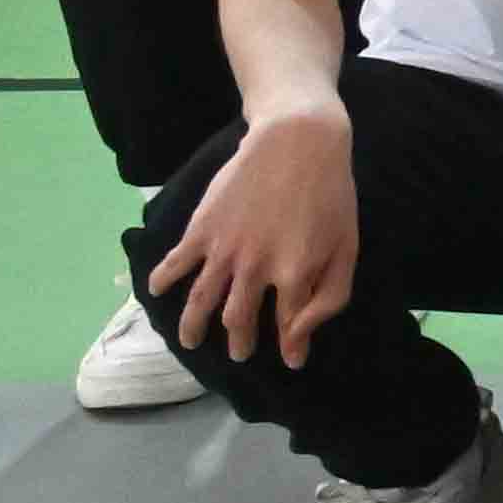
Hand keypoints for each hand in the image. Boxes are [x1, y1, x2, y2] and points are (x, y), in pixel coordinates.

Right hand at [142, 109, 360, 362]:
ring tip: (189, 341)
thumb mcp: (346, 246)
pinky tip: (156, 292)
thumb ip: (329, 297)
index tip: (290, 360)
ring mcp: (225, 250)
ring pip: (200, 301)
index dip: (289, 346)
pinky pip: (175, 263)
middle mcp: (254, 269)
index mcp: (295, 274)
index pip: (287, 324)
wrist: (299, 142)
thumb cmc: (331, 195)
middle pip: (238, 319)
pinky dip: (162, 280)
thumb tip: (299, 339)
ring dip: (192, 325)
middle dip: (238, 342)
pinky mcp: (203, 228)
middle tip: (238, 353)